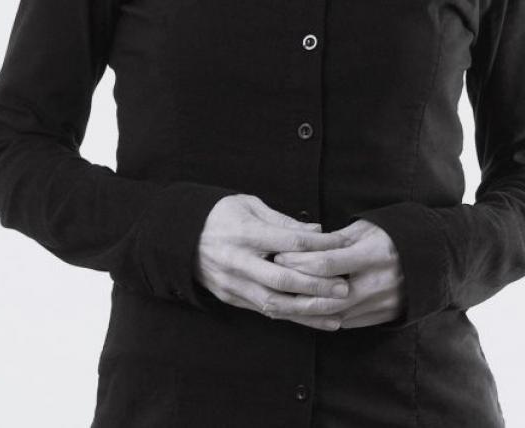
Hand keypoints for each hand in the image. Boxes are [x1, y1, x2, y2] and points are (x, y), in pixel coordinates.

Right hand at [193, 194, 352, 330]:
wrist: (179, 237)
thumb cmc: (220, 214)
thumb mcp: (249, 205)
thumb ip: (283, 220)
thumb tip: (317, 230)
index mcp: (246, 232)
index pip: (290, 241)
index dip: (320, 244)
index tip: (343, 245)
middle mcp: (239, 261)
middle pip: (284, 279)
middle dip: (317, 286)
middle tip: (345, 287)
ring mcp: (233, 283)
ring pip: (275, 303)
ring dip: (308, 310)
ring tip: (337, 311)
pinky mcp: (231, 298)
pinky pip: (265, 311)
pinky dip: (292, 317)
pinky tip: (314, 320)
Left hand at [272, 218, 404, 328]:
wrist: (428, 259)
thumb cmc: (390, 236)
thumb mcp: (365, 229)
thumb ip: (335, 240)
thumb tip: (303, 244)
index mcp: (374, 254)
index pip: (328, 263)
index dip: (300, 261)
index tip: (278, 256)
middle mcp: (378, 283)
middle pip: (328, 296)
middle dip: (297, 291)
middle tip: (273, 283)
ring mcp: (382, 304)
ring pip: (335, 315)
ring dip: (306, 310)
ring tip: (281, 300)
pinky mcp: (382, 317)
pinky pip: (346, 322)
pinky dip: (324, 318)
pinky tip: (304, 310)